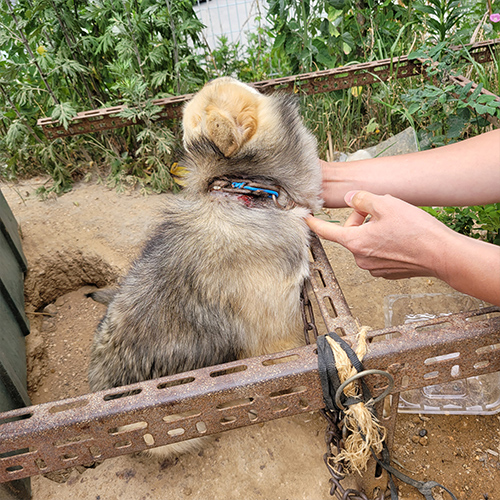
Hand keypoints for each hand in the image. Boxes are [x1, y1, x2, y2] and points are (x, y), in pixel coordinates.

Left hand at [307, 190, 452, 279]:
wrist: (442, 255)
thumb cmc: (416, 231)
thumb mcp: (386, 204)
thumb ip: (362, 199)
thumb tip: (351, 199)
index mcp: (355, 242)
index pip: (327, 231)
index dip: (315, 223)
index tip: (305, 219)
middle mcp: (361, 258)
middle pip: (350, 233)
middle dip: (360, 219)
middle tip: (379, 210)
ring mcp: (374, 268)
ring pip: (365, 242)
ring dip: (373, 230)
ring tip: (394, 223)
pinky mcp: (387, 272)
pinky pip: (378, 253)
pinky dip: (384, 242)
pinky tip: (400, 237)